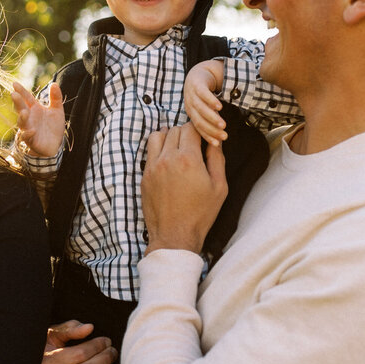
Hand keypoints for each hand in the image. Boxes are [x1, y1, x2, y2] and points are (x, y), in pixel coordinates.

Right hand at [12, 82, 65, 157]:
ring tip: (24, 112)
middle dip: (17, 102)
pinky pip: (27, 137)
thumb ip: (55, 98)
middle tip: (14, 94)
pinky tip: (32, 131)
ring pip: (22, 123)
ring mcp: (28, 129)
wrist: (54, 145)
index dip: (21, 91)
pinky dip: (28, 134)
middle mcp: (29, 118)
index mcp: (34, 109)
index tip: (14, 83)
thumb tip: (54, 83)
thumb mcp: (57, 111)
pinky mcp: (31, 140)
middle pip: (21, 108)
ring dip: (22, 118)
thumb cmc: (53, 127)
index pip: (26, 98)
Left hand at [143, 124, 226, 254]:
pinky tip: (169, 162)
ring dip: (168, 137)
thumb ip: (217, 159)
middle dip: (186, 133)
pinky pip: (149, 152)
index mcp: (188, 159)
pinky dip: (159, 150)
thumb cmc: (200, 214)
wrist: (174, 235)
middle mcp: (167, 159)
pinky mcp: (144, 176)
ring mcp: (153, 167)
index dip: (200, 130)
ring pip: (157, 136)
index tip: (204, 137)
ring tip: (178, 149)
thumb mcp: (219, 187)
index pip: (191, 128)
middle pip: (174, 129)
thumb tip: (215, 141)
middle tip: (194, 145)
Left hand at [184, 60, 226, 145]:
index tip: (218, 144)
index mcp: (192, 113)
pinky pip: (203, 93)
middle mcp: (190, 105)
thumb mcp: (206, 109)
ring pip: (201, 108)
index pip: (198, 128)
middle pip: (199, 120)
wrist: (199, 74)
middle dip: (212, 130)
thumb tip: (222, 139)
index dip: (207, 136)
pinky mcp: (197, 84)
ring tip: (223, 125)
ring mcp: (192, 94)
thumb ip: (212, 120)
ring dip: (212, 118)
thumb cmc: (204, 95)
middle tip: (224, 136)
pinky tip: (220, 107)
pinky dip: (211, 101)